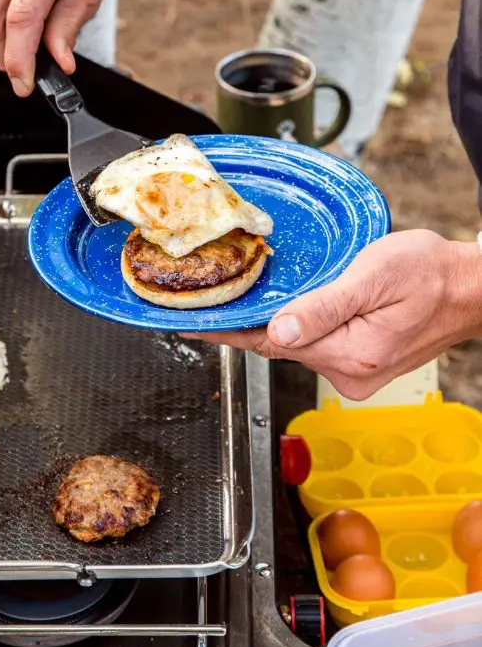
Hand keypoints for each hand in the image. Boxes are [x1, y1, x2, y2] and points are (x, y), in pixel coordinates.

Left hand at [185, 230, 481, 399]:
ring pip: (295, 344)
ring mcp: (355, 371)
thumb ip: (325, 306)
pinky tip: (281, 306)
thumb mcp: (374, 278)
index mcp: (350, 354)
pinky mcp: (360, 361)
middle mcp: (349, 373)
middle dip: (244, 323)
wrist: (469, 286)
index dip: (229, 329)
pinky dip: (295, 325)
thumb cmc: (429, 273)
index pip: (270, 343)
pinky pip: (315, 343)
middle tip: (208, 299)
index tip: (193, 323)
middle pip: (278, 346)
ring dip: (270, 322)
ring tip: (238, 296)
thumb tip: (279, 329)